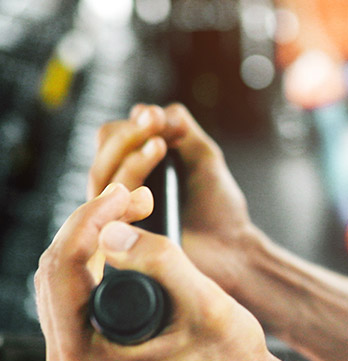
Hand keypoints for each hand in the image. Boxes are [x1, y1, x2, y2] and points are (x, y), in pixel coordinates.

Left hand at [36, 183, 269, 360]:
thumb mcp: (206, 306)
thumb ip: (160, 262)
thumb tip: (112, 230)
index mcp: (88, 360)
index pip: (64, 268)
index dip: (92, 219)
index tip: (123, 194)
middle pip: (56, 272)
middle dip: (93, 226)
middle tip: (133, 199)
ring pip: (63, 283)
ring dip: (94, 243)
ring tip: (132, 216)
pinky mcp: (88, 357)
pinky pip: (76, 300)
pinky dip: (99, 267)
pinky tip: (126, 247)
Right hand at [90, 103, 258, 297]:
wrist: (231, 249)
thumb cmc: (218, 207)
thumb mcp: (204, 158)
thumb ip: (182, 129)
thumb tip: (151, 110)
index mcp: (135, 166)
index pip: (112, 136)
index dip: (132, 125)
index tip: (156, 117)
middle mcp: (120, 187)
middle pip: (102, 153)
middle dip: (128, 137)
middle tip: (156, 129)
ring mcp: (117, 214)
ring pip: (102, 179)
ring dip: (130, 159)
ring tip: (159, 147)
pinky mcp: (119, 241)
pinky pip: (109, 215)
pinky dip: (125, 196)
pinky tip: (146, 189)